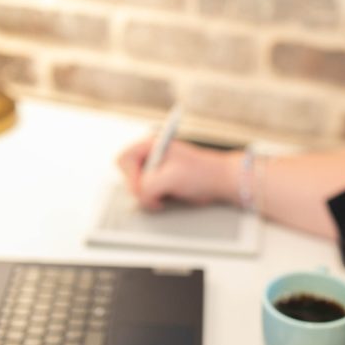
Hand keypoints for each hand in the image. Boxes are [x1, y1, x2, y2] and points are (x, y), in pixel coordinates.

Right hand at [116, 137, 239, 209]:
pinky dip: (155, 199)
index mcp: (151, 145)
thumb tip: (141, 197)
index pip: (123, 159)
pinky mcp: (161, 183)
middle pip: (128, 176)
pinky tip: (170, 197)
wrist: (220, 181)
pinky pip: (147, 194)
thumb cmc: (202, 173)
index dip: (130, 176)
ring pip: (137, 188)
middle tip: (158, 193)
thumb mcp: (171, 178)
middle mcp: (151, 156)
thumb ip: (149, 186)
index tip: (144, 185)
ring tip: (168, 193)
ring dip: (149, 195)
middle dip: (141, 188)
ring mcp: (155, 170)